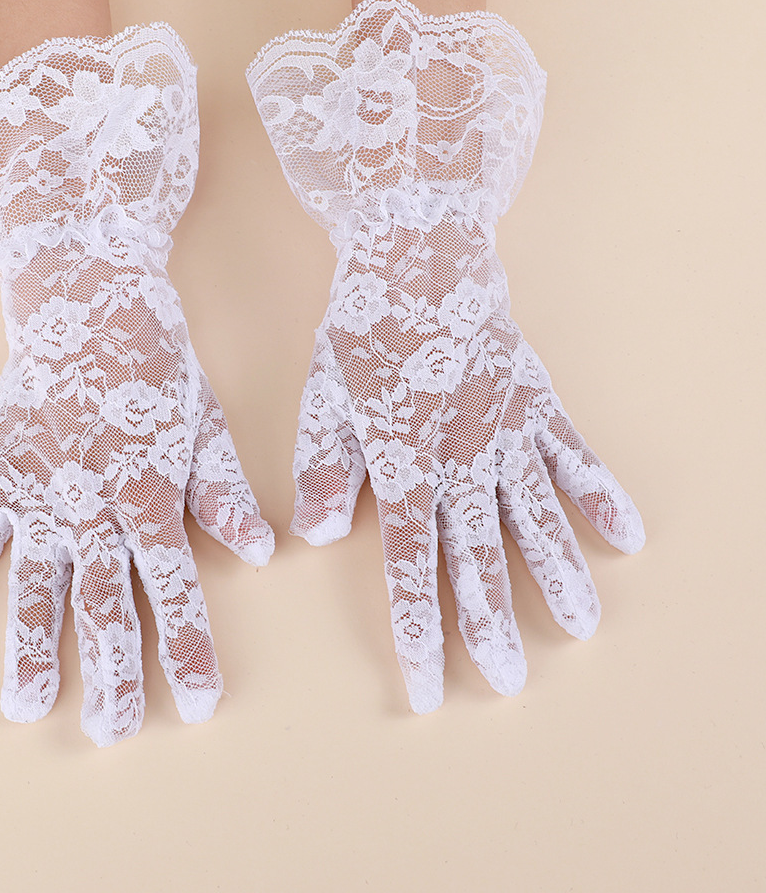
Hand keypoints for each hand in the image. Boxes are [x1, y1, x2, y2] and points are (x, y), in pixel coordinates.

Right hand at [0, 26, 272, 744]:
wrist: (88, 301)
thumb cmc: (156, 363)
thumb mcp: (207, 424)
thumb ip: (225, 493)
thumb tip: (261, 551)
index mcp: (152, 495)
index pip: (176, 591)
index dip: (189, 651)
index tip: (198, 703)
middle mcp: (94, 507)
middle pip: (103, 606)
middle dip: (112, 674)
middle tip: (115, 732)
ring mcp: (39, 495)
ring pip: (35, 588)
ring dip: (32, 650)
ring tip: (28, 708)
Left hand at [290, 216, 642, 710]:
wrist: (418, 253)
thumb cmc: (363, 326)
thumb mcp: (322, 394)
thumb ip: (323, 466)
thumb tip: (315, 535)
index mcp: (403, 463)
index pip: (411, 565)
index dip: (420, 631)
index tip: (432, 687)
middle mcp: (461, 458)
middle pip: (479, 556)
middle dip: (490, 623)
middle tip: (510, 683)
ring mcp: (506, 429)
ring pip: (535, 516)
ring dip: (557, 573)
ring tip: (580, 626)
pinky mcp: (535, 401)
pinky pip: (574, 454)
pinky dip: (599, 494)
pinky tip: (625, 534)